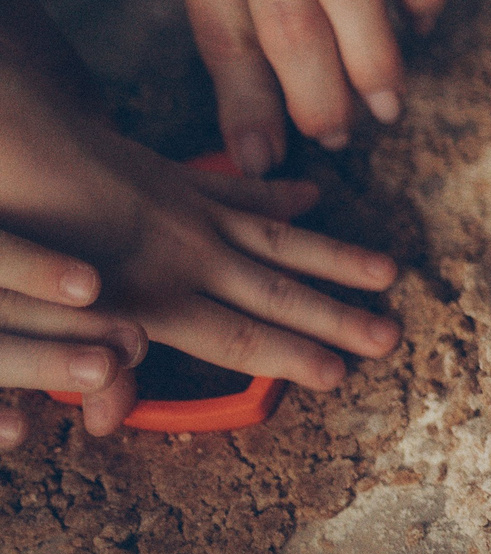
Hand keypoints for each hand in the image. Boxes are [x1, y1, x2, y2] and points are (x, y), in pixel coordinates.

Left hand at [0, 46, 400, 438]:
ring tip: (388, 272)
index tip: (339, 375)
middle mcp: (186, 254)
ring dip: (336, 258)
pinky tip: (312, 195)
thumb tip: (107, 420)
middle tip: (391, 337)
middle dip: (338, 319)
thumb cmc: (13, 231)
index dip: (292, 359)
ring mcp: (186, 210)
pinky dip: (276, 193)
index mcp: (151, 293)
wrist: (8, 133)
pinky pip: (237, 189)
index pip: (239, 337)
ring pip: (278, 240)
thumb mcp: (34, 315)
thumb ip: (80, 365)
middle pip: (278, 293)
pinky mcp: (172, 177)